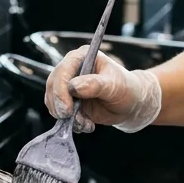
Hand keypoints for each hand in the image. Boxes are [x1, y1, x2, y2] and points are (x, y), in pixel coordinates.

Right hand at [44, 47, 162, 132]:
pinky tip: (87, 125)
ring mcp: (68, 87)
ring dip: (66, 117)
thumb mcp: (114, 85)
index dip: (60, 89)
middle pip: (53, 86)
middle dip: (59, 105)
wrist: (131, 104)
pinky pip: (60, 113)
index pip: (63, 70)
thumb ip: (95, 84)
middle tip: (69, 118)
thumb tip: (74, 87)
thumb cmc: (126, 88)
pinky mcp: (69, 102)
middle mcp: (71, 70)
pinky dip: (71, 123)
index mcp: (81, 57)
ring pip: (53, 102)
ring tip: (85, 123)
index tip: (67, 108)